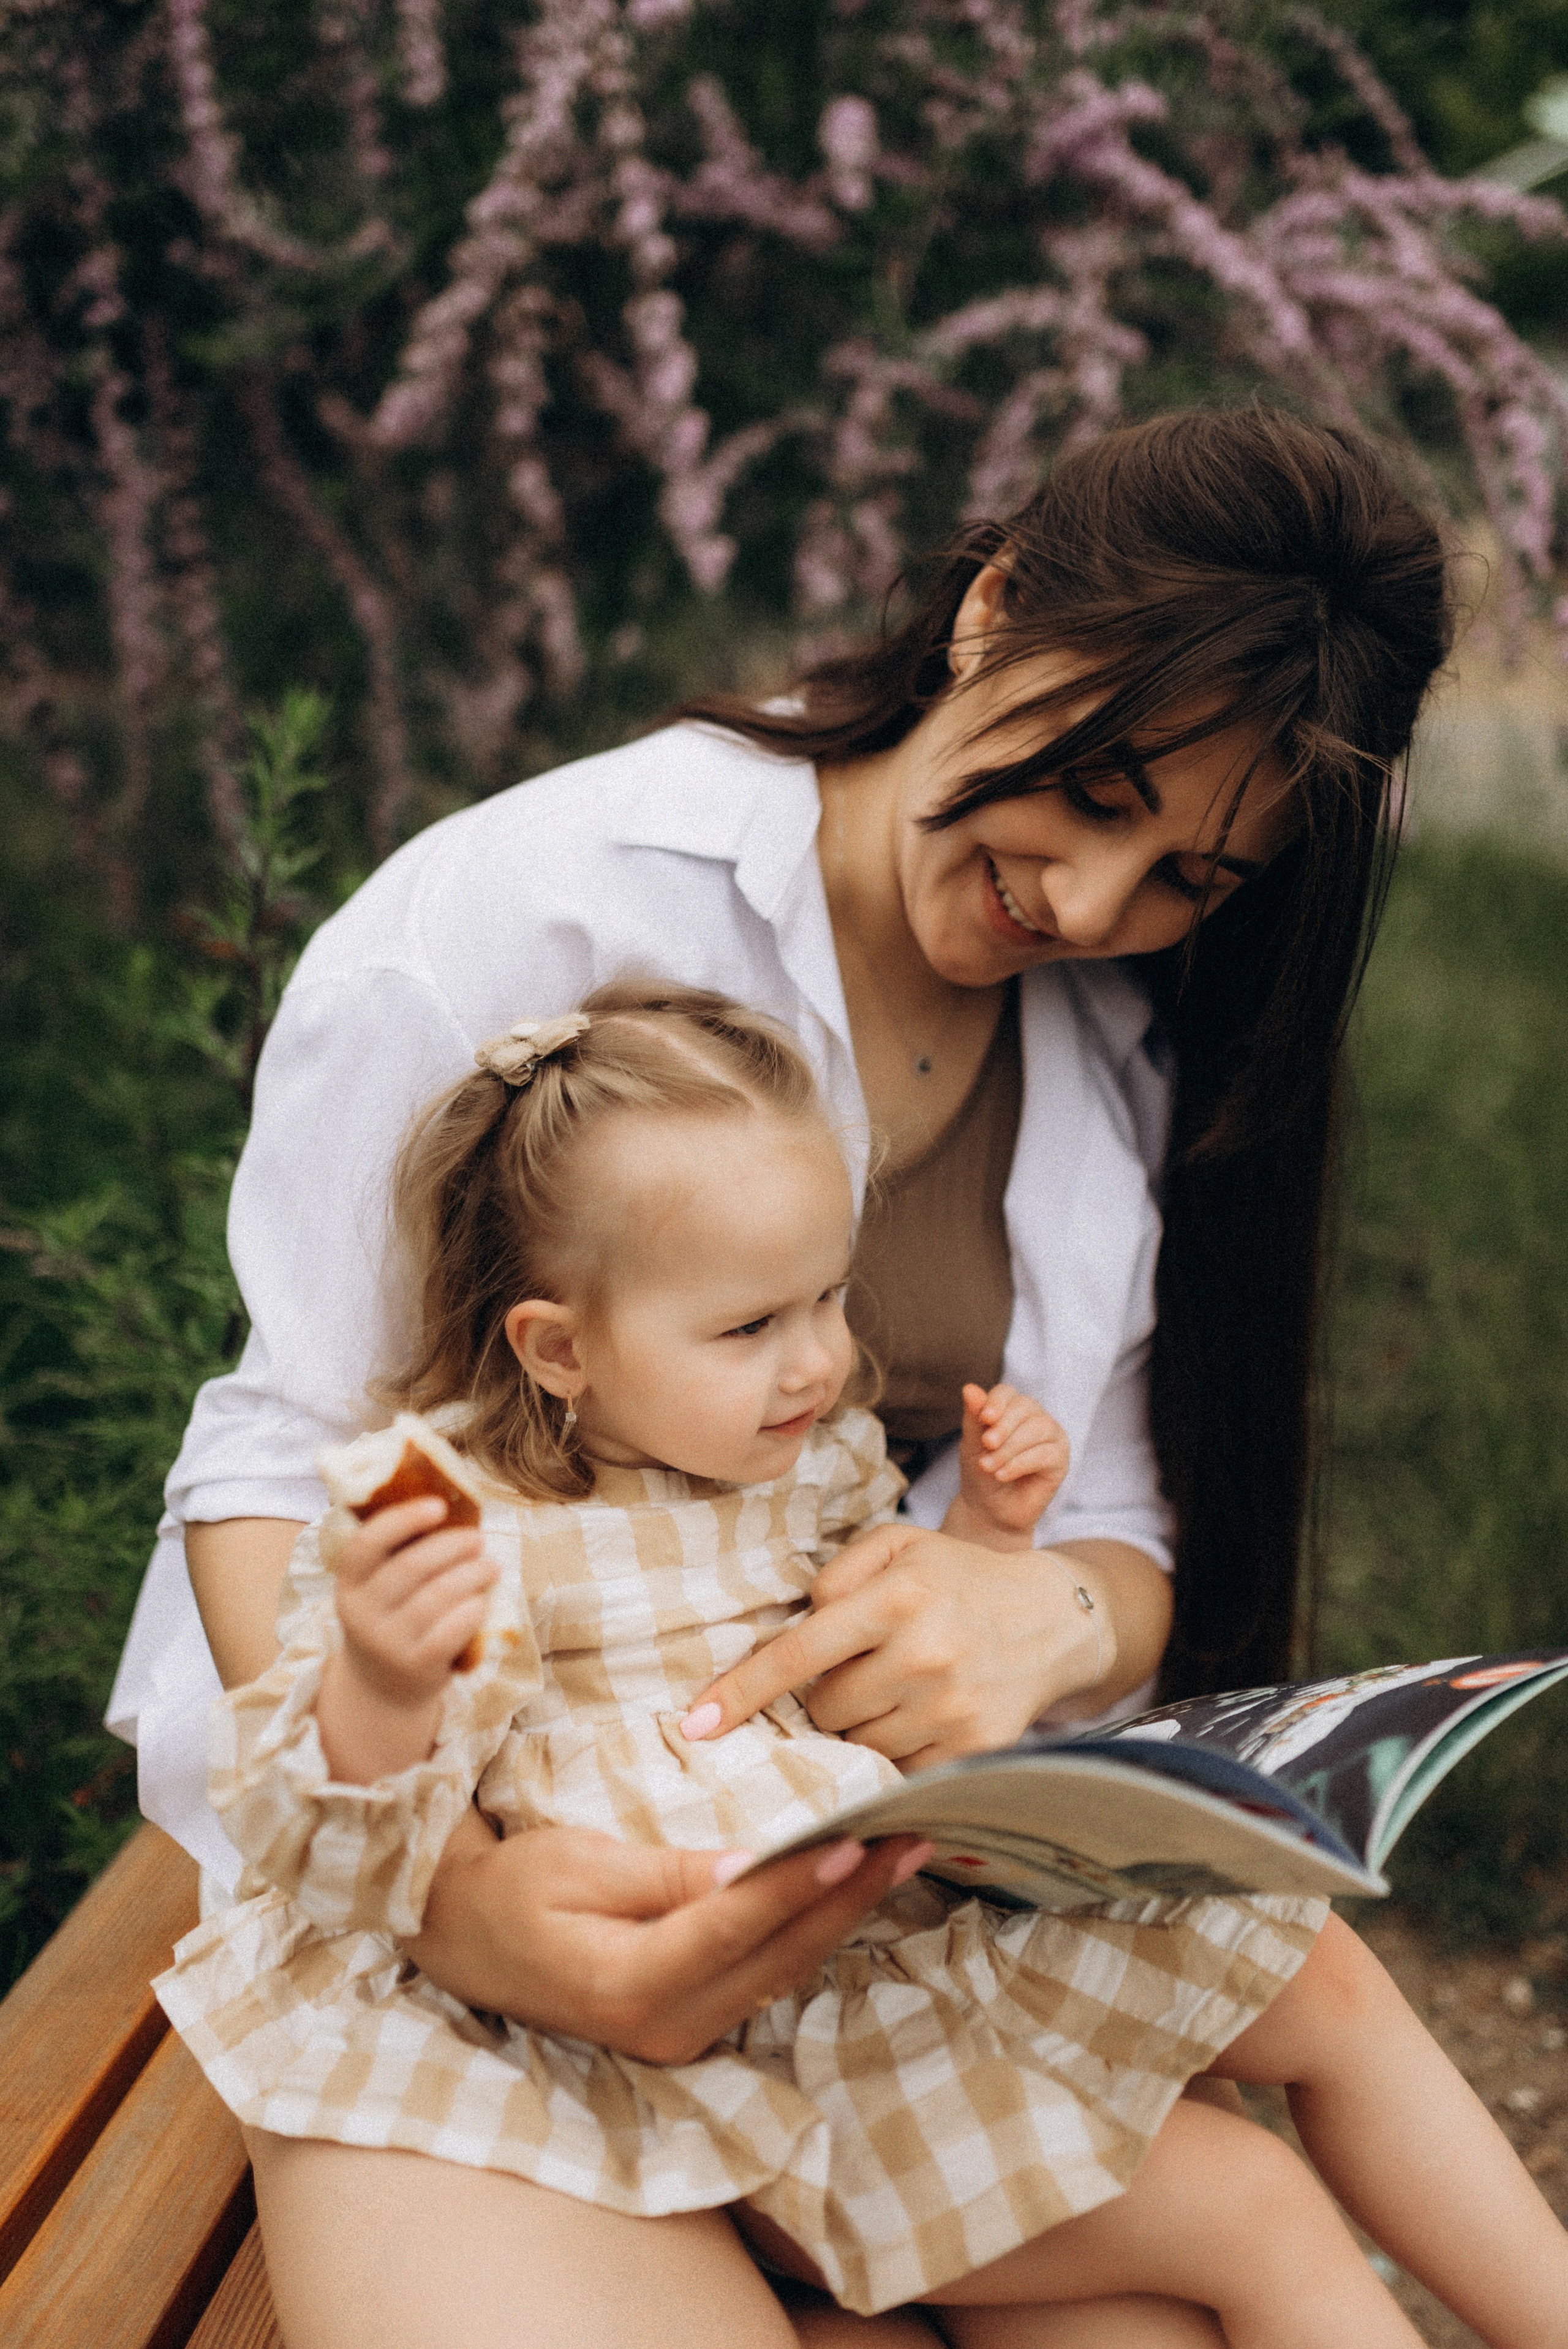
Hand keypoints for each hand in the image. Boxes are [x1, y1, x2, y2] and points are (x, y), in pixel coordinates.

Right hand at [333, 1495, 497, 1708]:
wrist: (384, 1686)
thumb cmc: (393, 1616)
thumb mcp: (379, 1587)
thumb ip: (400, 1551)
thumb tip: (449, 1498)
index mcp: (349, 1583)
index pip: (367, 1543)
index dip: (403, 1519)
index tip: (438, 1505)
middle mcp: (361, 1613)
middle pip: (412, 1567)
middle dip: (453, 1546)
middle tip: (478, 1539)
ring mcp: (387, 1643)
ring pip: (437, 1597)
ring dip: (473, 1574)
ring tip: (490, 1566)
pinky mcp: (415, 1667)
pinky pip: (451, 1631)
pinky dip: (473, 1610)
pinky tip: (482, 1602)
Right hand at [404, 1811, 932, 2063]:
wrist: (462, 1938)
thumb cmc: (512, 1888)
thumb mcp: (577, 1865)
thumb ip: (663, 1877)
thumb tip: (744, 1870)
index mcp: (628, 1983)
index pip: (735, 1925)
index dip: (801, 1883)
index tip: (858, 1841)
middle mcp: (664, 2025)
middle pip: (778, 1956)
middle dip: (851, 1896)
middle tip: (913, 1838)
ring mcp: (678, 2034)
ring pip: (782, 1971)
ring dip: (844, 1913)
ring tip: (901, 1858)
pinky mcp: (687, 2025)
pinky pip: (763, 1976)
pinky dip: (810, 1932)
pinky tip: (849, 1893)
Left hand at [678, 1521, 1108, 1769]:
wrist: (1053, 1619)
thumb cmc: (959, 1578)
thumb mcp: (900, 1545)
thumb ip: (839, 1573)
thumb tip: (795, 1623)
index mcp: (898, 1598)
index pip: (798, 1654)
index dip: (742, 1691)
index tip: (697, 1723)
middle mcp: (924, 1655)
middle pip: (825, 1708)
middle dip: (826, 1695)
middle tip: (861, 1666)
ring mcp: (951, 1709)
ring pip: (857, 1743)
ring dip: (859, 1724)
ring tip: (895, 1687)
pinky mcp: (973, 1748)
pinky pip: (898, 1770)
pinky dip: (893, 1749)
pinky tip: (916, 1716)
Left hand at [953, 1381, 1069, 1542]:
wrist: (990, 1509)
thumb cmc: (980, 1472)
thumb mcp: (972, 1445)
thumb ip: (973, 1417)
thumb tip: (969, 1388)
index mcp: (1011, 1408)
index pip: (1007, 1392)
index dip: (996, 1402)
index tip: (984, 1418)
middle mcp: (1034, 1417)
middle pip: (1025, 1407)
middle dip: (1004, 1426)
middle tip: (986, 1444)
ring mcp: (1051, 1436)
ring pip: (1037, 1429)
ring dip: (1009, 1448)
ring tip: (988, 1466)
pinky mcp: (1060, 1459)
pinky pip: (1045, 1454)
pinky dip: (1019, 1464)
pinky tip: (1001, 1475)